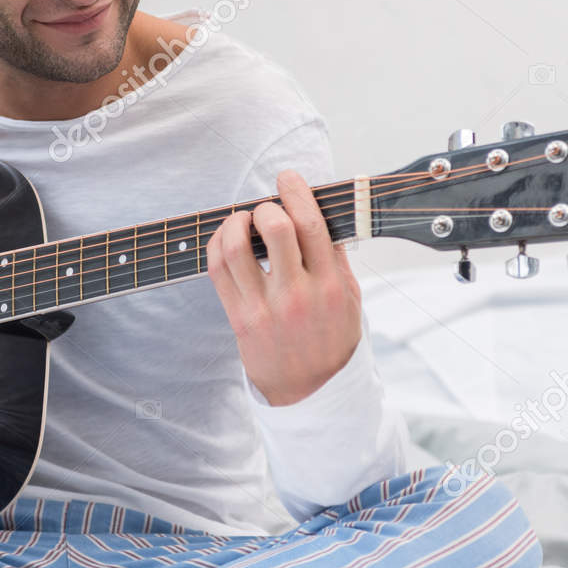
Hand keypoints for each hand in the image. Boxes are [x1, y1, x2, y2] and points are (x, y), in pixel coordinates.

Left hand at [206, 168, 362, 407]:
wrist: (310, 390)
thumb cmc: (331, 337)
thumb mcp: (349, 296)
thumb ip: (335, 255)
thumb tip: (315, 210)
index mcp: (331, 285)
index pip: (312, 225)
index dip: (297, 192)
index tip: (287, 177)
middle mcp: (298, 294)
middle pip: (276, 229)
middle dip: (267, 206)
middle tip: (267, 207)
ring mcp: (265, 307)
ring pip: (238, 247)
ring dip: (236, 221)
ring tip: (243, 220)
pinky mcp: (240, 317)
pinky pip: (217, 269)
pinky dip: (217, 243)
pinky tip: (227, 238)